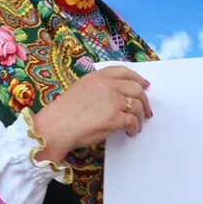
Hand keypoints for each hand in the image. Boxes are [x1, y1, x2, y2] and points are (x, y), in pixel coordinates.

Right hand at [32, 67, 151, 160]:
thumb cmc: (64, 112)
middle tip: (146, 110)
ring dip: (140, 117)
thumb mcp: (80, 88)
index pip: (124, 72)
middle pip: (136, 89)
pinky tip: (131, 132)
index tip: (145, 85)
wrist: (55, 126)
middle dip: (145, 100)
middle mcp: (108, 86)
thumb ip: (98, 87)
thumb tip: (116, 94)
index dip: (137, 78)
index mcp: (98, 77)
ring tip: (137, 125)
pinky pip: (133, 121)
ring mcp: (113, 101)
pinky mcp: (115, 118)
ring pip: (137, 106)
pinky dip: (134, 127)